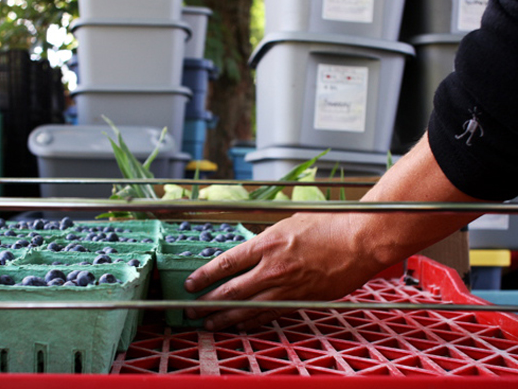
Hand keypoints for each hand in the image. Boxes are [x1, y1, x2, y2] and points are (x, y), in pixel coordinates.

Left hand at [183, 212, 386, 330]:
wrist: (360, 239)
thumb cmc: (329, 225)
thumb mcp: (289, 224)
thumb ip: (266, 241)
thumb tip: (249, 255)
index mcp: (266, 243)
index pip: (225, 263)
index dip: (204, 276)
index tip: (190, 283)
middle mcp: (272, 268)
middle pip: (230, 290)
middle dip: (206, 302)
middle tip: (189, 310)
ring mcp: (287, 287)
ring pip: (247, 308)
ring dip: (224, 318)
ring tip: (208, 324)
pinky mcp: (301, 300)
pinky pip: (270, 314)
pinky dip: (252, 322)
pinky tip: (240, 326)